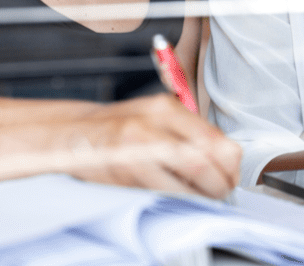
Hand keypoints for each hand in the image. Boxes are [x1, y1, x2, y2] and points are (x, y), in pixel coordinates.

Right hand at [0, 94, 240, 199]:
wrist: (72, 135)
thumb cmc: (118, 130)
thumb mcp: (155, 120)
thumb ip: (188, 133)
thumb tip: (225, 157)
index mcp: (167, 107)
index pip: (215, 137)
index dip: (230, 164)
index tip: (231, 174)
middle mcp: (154, 121)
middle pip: (208, 156)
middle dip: (222, 181)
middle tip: (223, 190)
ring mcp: (138, 144)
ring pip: (190, 174)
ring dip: (203, 192)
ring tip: (204, 195)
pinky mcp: (124, 166)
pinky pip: (164, 188)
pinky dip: (179, 196)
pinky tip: (178, 195)